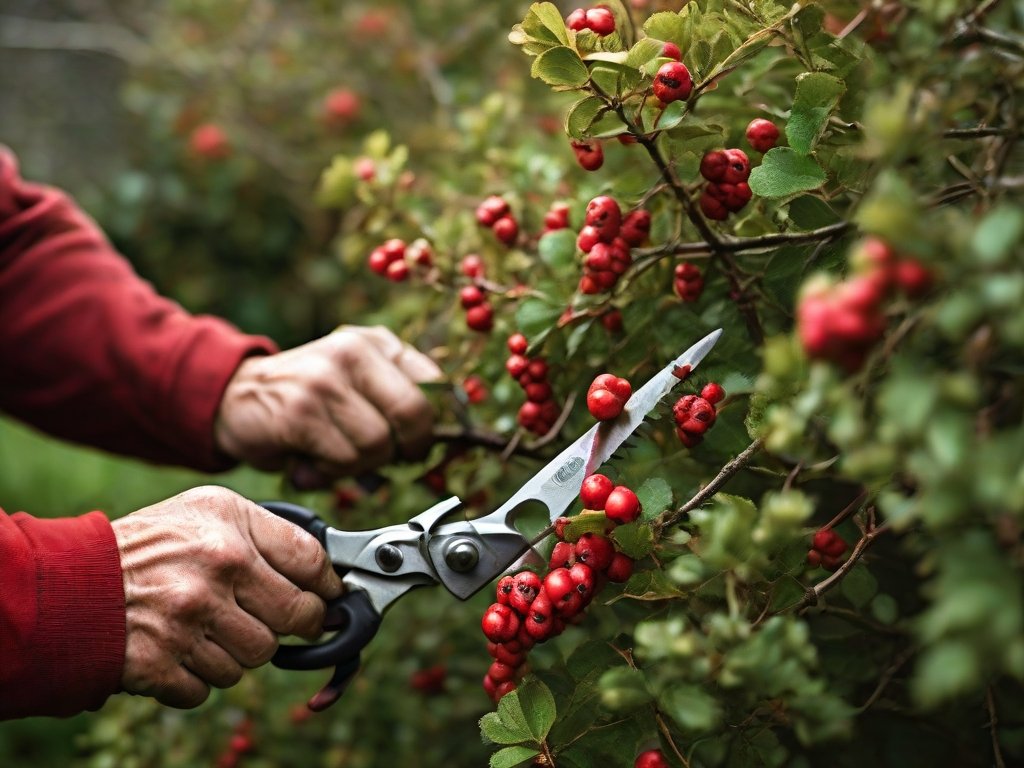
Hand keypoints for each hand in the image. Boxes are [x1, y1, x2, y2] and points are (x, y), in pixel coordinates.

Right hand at [112, 486, 342, 707]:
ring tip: (208, 626)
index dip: (326, 584)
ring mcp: (189, 622)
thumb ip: (265, 531)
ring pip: (256, 658)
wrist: (70, 582)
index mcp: (230, 530)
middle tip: (275, 619)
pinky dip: (197, 677)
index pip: (311, 561)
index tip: (327, 595)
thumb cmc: (149, 543)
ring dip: (239, 650)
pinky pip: (209, 688)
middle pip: (296, 619)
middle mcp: (215, 572)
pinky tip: (179, 649)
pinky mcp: (162, 665)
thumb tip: (323, 569)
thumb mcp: (207, 509)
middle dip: (292, 624)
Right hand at [214, 325, 441, 486]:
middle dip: (405, 449)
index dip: (433, 426)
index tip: (416, 443)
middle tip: (384, 457)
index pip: (436, 386)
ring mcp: (326, 379)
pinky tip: (312, 462)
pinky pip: (343, 459)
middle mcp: (354, 352)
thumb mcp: (357, 379)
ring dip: (360, 465)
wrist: (234, 395)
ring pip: (378, 445)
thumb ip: (398, 395)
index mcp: (378, 342)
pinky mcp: (301, 411)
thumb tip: (442, 434)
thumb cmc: (307, 396)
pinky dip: (332, 473)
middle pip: (415, 416)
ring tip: (334, 456)